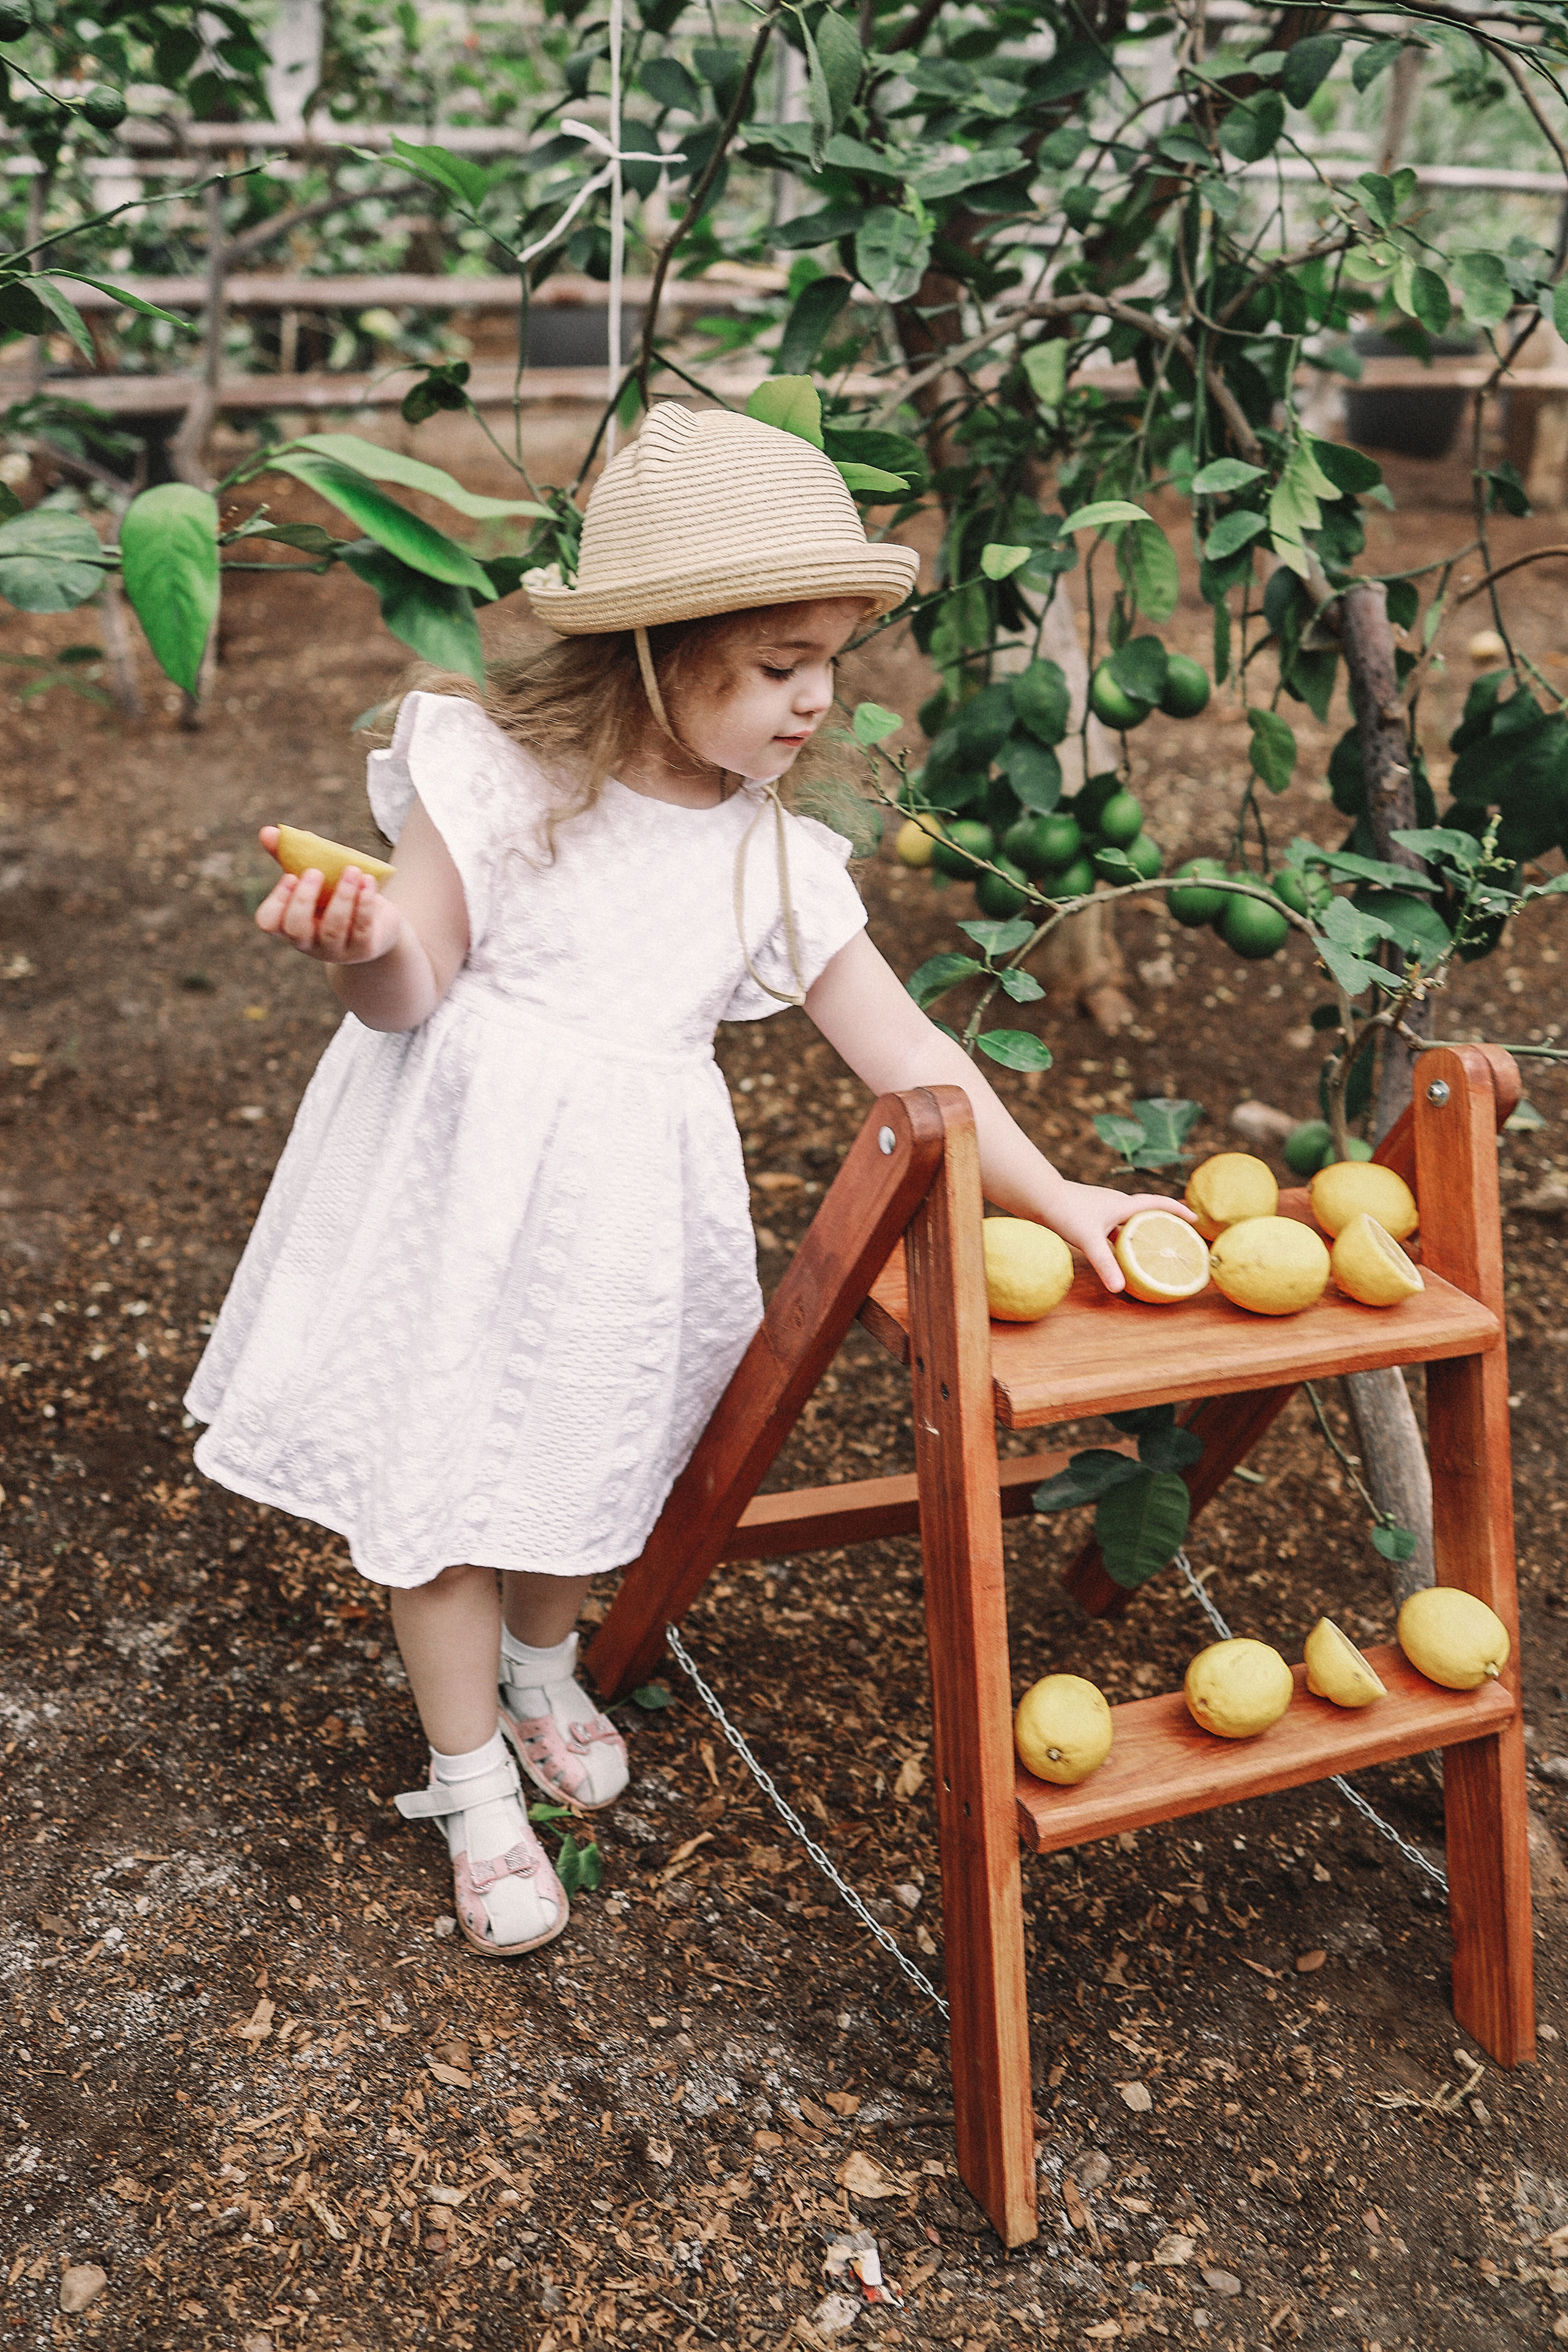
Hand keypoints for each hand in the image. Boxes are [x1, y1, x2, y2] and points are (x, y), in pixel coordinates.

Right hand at [255, 825, 403, 965]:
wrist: (378, 921)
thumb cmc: (336, 896)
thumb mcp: (315, 876)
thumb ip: (290, 856)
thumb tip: (267, 832)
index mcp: (290, 924)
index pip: (268, 921)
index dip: (276, 900)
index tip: (291, 875)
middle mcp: (309, 942)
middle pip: (295, 929)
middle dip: (304, 899)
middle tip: (315, 871)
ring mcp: (336, 950)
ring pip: (332, 929)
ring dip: (342, 897)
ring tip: (352, 870)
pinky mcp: (363, 949)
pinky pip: (362, 929)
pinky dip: (364, 903)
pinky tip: (367, 881)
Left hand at [1037, 1179, 1200, 1294]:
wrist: (1039, 1196)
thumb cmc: (1065, 1211)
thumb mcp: (1088, 1240)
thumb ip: (1105, 1264)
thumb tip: (1119, 1289)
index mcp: (1123, 1205)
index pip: (1158, 1203)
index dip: (1177, 1211)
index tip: (1194, 1219)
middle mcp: (1115, 1204)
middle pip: (1146, 1212)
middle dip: (1162, 1223)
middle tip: (1176, 1237)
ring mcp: (1101, 1208)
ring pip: (1128, 1222)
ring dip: (1140, 1232)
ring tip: (1151, 1249)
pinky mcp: (1089, 1215)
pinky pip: (1113, 1228)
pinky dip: (1120, 1239)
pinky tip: (1117, 1252)